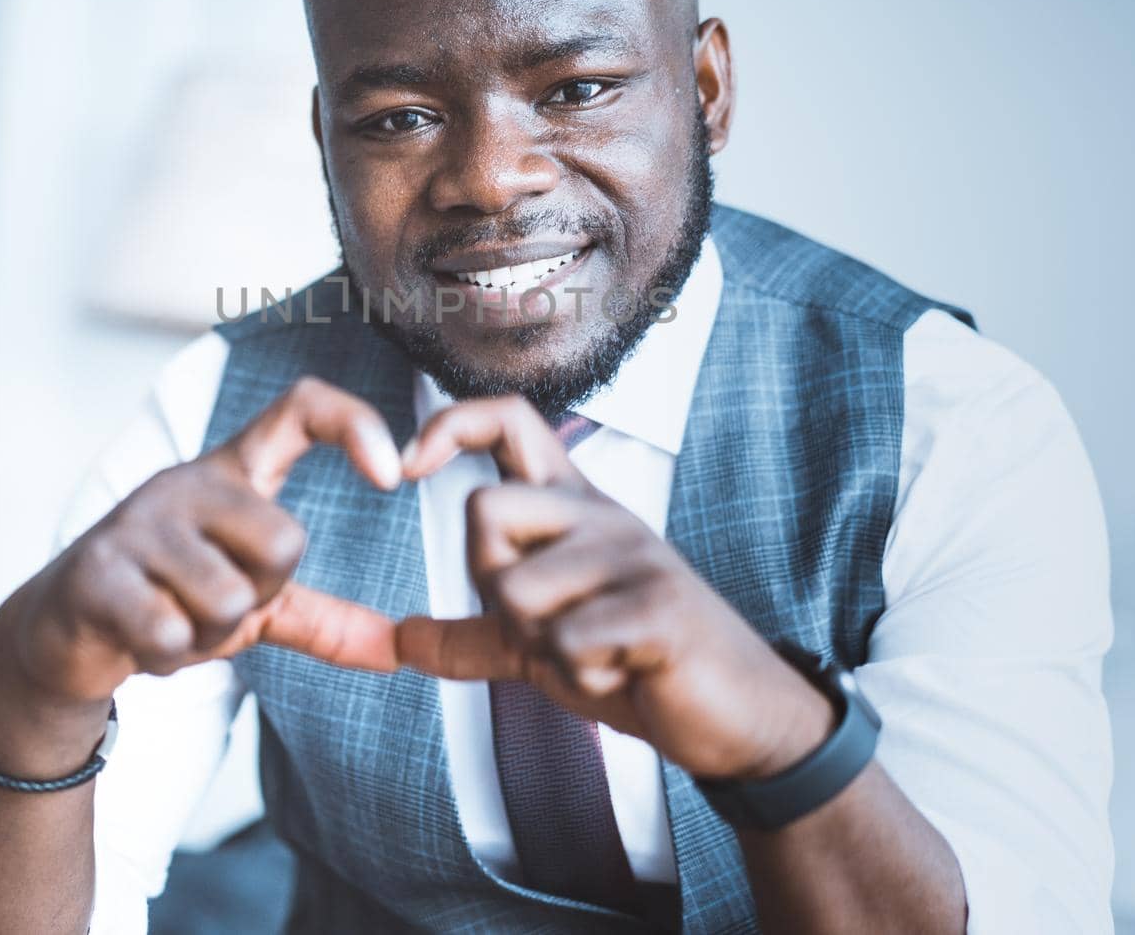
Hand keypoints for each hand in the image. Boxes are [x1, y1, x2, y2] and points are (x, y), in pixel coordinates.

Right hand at [0, 376, 404, 715]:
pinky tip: (139, 640)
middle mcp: (186, 482)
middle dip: (259, 598)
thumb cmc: (169, 602)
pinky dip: (168, 656)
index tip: (394, 475)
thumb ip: (327, 620)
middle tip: (214, 606)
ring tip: (172, 621)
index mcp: (231, 473)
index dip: (356, 424)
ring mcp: (136, 522)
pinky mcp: (96, 571)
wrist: (61, 638)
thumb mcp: (254, 606)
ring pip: (228, 601)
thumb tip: (401, 652)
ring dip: (208, 638)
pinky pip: (172, 632)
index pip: (301, 407)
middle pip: (283, 543)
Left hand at [395, 397, 832, 780]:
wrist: (736, 713)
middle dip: (489, 586)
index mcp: (572, 507)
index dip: (451, 425)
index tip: (409, 466)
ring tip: (595, 656)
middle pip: (484, 511)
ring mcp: (633, 554)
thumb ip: (473, 635)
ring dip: (540, 651)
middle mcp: (600, 513)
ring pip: (515, 592)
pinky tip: (622, 674)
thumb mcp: (541, 645)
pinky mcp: (658, 605)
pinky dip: (579, 678)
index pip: (509, 421)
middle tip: (545, 627)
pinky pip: (564, 643)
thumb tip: (398, 638)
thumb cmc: (638, 663)